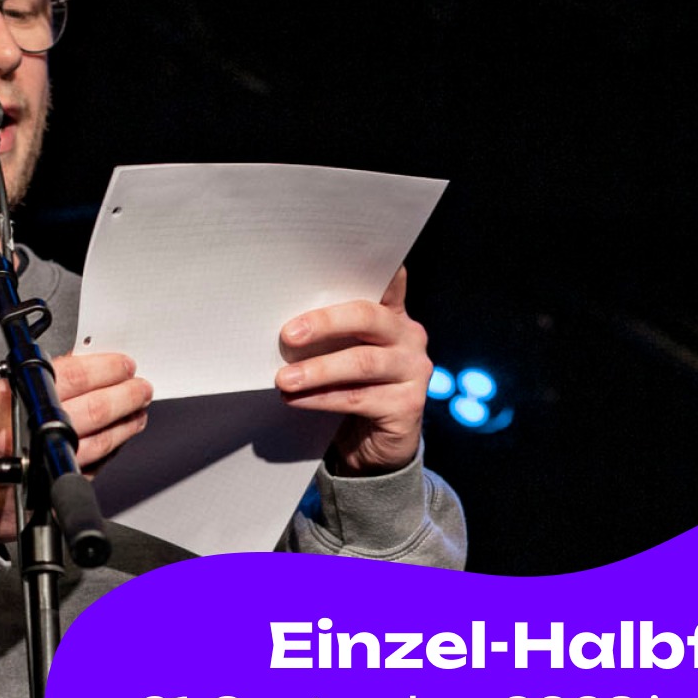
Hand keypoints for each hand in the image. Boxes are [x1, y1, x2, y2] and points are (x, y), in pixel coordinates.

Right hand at [0, 352, 151, 541]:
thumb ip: (30, 381)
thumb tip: (81, 367)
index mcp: (8, 399)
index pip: (70, 375)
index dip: (104, 368)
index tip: (123, 364)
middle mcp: (26, 432)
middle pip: (93, 409)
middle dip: (125, 396)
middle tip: (140, 388)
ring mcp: (40, 464)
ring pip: (100, 441)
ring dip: (125, 424)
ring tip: (137, 412)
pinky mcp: (51, 491)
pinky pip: (92, 467)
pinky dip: (110, 451)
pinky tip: (118, 439)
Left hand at [275, 267, 429, 475]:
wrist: (375, 447)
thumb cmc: (352, 390)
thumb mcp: (344, 355)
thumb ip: (331, 335)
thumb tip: (283, 323)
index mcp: (393, 316)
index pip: (388, 282)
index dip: (376, 267)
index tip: (348, 251)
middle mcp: (409, 337)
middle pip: (368, 317)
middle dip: (325, 323)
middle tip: (287, 334)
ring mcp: (414, 370)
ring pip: (362, 362)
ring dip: (317, 370)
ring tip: (283, 379)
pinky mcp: (409, 404)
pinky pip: (359, 398)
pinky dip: (322, 399)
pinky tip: (295, 400)